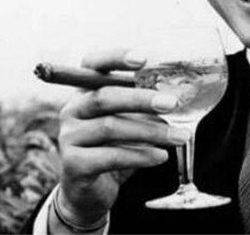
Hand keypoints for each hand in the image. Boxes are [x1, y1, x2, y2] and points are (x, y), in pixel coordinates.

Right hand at [56, 49, 188, 223]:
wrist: (92, 191)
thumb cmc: (116, 146)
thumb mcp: (130, 120)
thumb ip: (145, 106)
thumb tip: (180, 96)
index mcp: (86, 91)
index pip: (93, 64)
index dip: (115, 58)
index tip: (143, 59)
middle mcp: (72, 109)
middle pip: (105, 97)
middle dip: (142, 99)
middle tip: (172, 103)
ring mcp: (69, 137)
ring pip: (110, 127)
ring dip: (151, 132)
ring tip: (180, 137)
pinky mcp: (73, 165)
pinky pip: (110, 156)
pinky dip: (140, 155)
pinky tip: (161, 156)